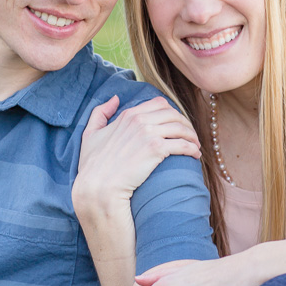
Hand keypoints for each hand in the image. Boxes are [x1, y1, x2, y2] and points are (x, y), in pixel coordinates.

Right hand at [72, 95, 200, 212]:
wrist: (98, 186)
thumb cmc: (92, 165)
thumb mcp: (90, 134)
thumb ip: (100, 113)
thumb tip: (114, 98)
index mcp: (128, 115)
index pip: (159, 104)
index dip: (172, 112)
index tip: (177, 123)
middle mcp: (139, 120)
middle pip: (173, 114)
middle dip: (185, 123)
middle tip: (190, 135)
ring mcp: (148, 134)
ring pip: (181, 128)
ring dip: (192, 136)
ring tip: (195, 146)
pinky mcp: (156, 149)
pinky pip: (183, 144)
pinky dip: (192, 148)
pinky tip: (195, 155)